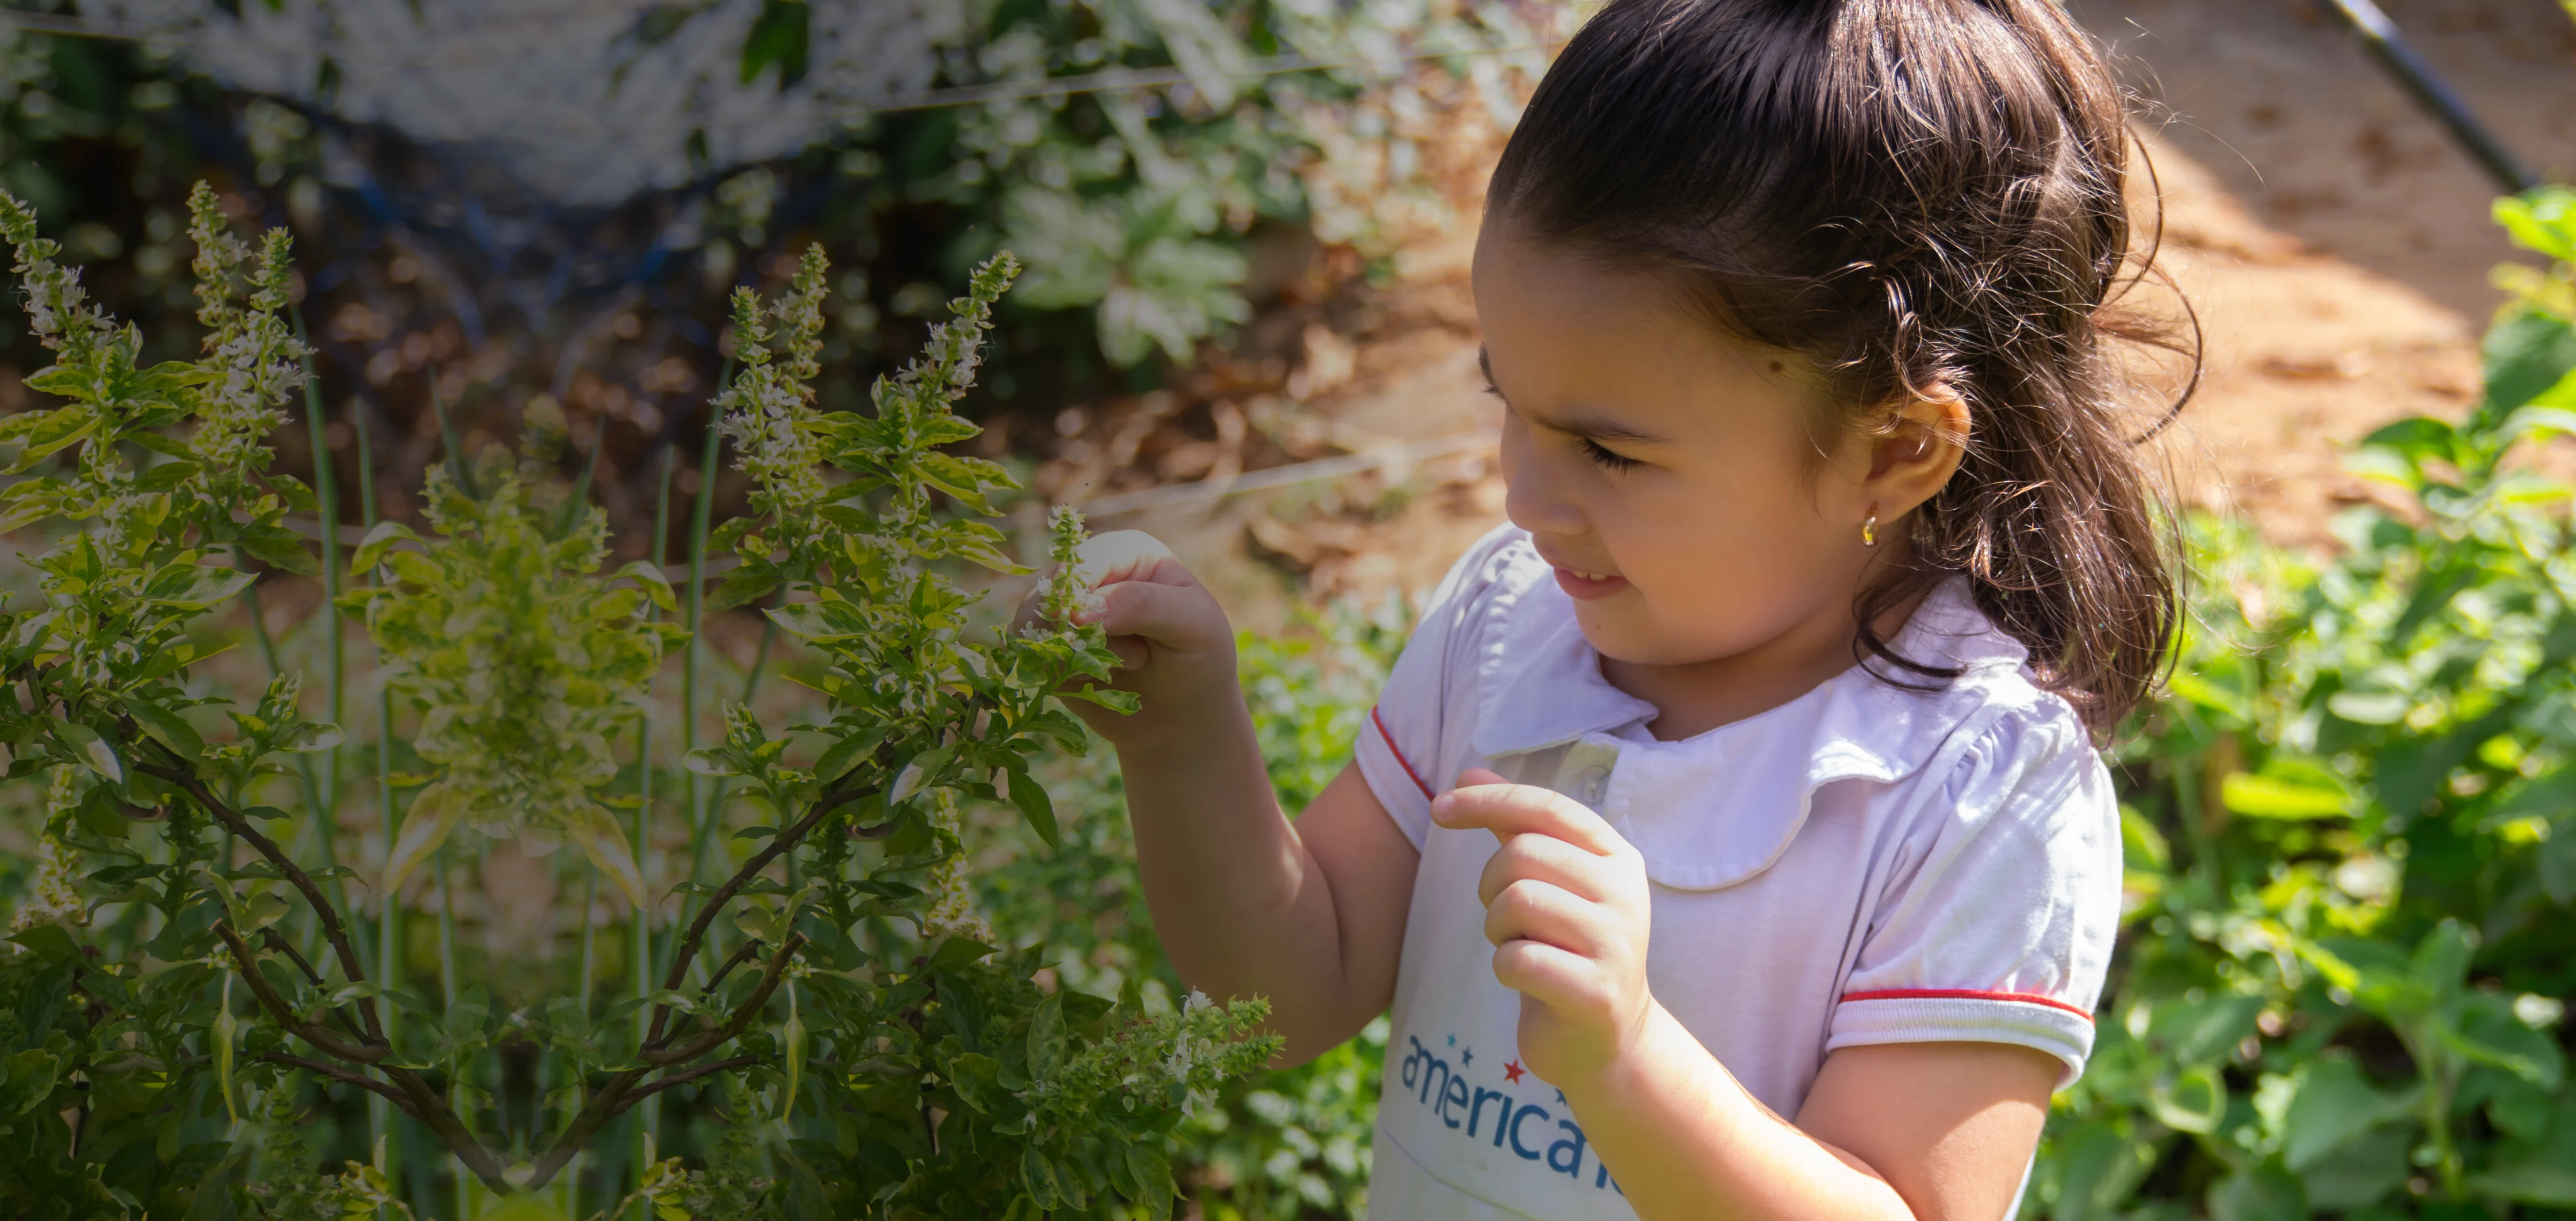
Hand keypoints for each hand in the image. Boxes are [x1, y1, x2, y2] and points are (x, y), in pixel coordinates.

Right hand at [1031, 530, 1239, 751]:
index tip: (1088, 627)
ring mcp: (1066, 613)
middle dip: (1080, 632)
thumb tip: (1078, 611)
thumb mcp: (1193, 625)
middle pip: (1051, 592)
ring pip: (1034, 625)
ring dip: (1073, 656)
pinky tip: (1096, 682)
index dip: (1078, 592)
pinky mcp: (1051, 648)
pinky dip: (1059, 674)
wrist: (1185, 718)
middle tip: (1135, 659)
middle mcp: (1092, 576)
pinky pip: (1033, 657)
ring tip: (1122, 668)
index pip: (1085, 560)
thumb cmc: (1198, 660)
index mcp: (1127, 552)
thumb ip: (1142, 604)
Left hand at [1432, 767, 1656, 1085]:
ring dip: (1497, 928)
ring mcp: (1617, 943)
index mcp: (1616, 856)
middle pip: (1522, 853)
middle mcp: (1624, 893)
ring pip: (1516, 901)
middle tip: (1502, 917)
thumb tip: (1468, 771)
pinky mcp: (1597, 992)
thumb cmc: (1568, 950)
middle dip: (1490, 884)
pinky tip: (1526, 980)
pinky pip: (1517, 959)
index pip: (1546, 807)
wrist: (1609, 1040)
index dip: (1488, 799)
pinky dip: (1505, 968)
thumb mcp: (1550, 883)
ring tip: (1517, 945)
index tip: (1438, 807)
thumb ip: (1515, 828)